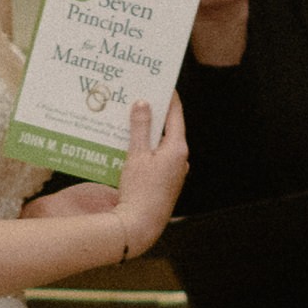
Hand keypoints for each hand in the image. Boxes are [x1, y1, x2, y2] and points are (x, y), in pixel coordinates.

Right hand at [114, 96, 187, 259]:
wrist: (141, 226)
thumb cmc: (140, 191)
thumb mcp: (136, 155)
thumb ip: (140, 128)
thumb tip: (143, 103)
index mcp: (177, 148)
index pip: (175, 114)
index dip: (168, 96)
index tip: (161, 81)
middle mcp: (180, 158)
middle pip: (167, 128)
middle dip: (153, 113)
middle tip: (140, 95)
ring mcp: (173, 171)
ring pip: (160, 143)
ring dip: (146, 131)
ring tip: (130, 117)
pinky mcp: (165, 181)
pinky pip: (155, 157)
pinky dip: (144, 147)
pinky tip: (128, 145)